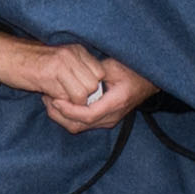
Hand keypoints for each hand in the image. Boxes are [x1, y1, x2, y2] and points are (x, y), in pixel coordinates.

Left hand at [43, 51, 157, 135]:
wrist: (147, 81)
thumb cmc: (132, 71)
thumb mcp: (113, 66)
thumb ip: (94, 71)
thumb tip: (73, 73)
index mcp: (115, 103)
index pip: (87, 115)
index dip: (69, 110)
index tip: (55, 99)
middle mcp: (111, 116)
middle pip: (79, 125)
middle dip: (59, 115)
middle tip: (46, 98)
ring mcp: (107, 121)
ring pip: (78, 127)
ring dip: (61, 117)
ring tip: (49, 100)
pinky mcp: (103, 120)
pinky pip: (82, 123)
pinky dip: (68, 116)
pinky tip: (60, 103)